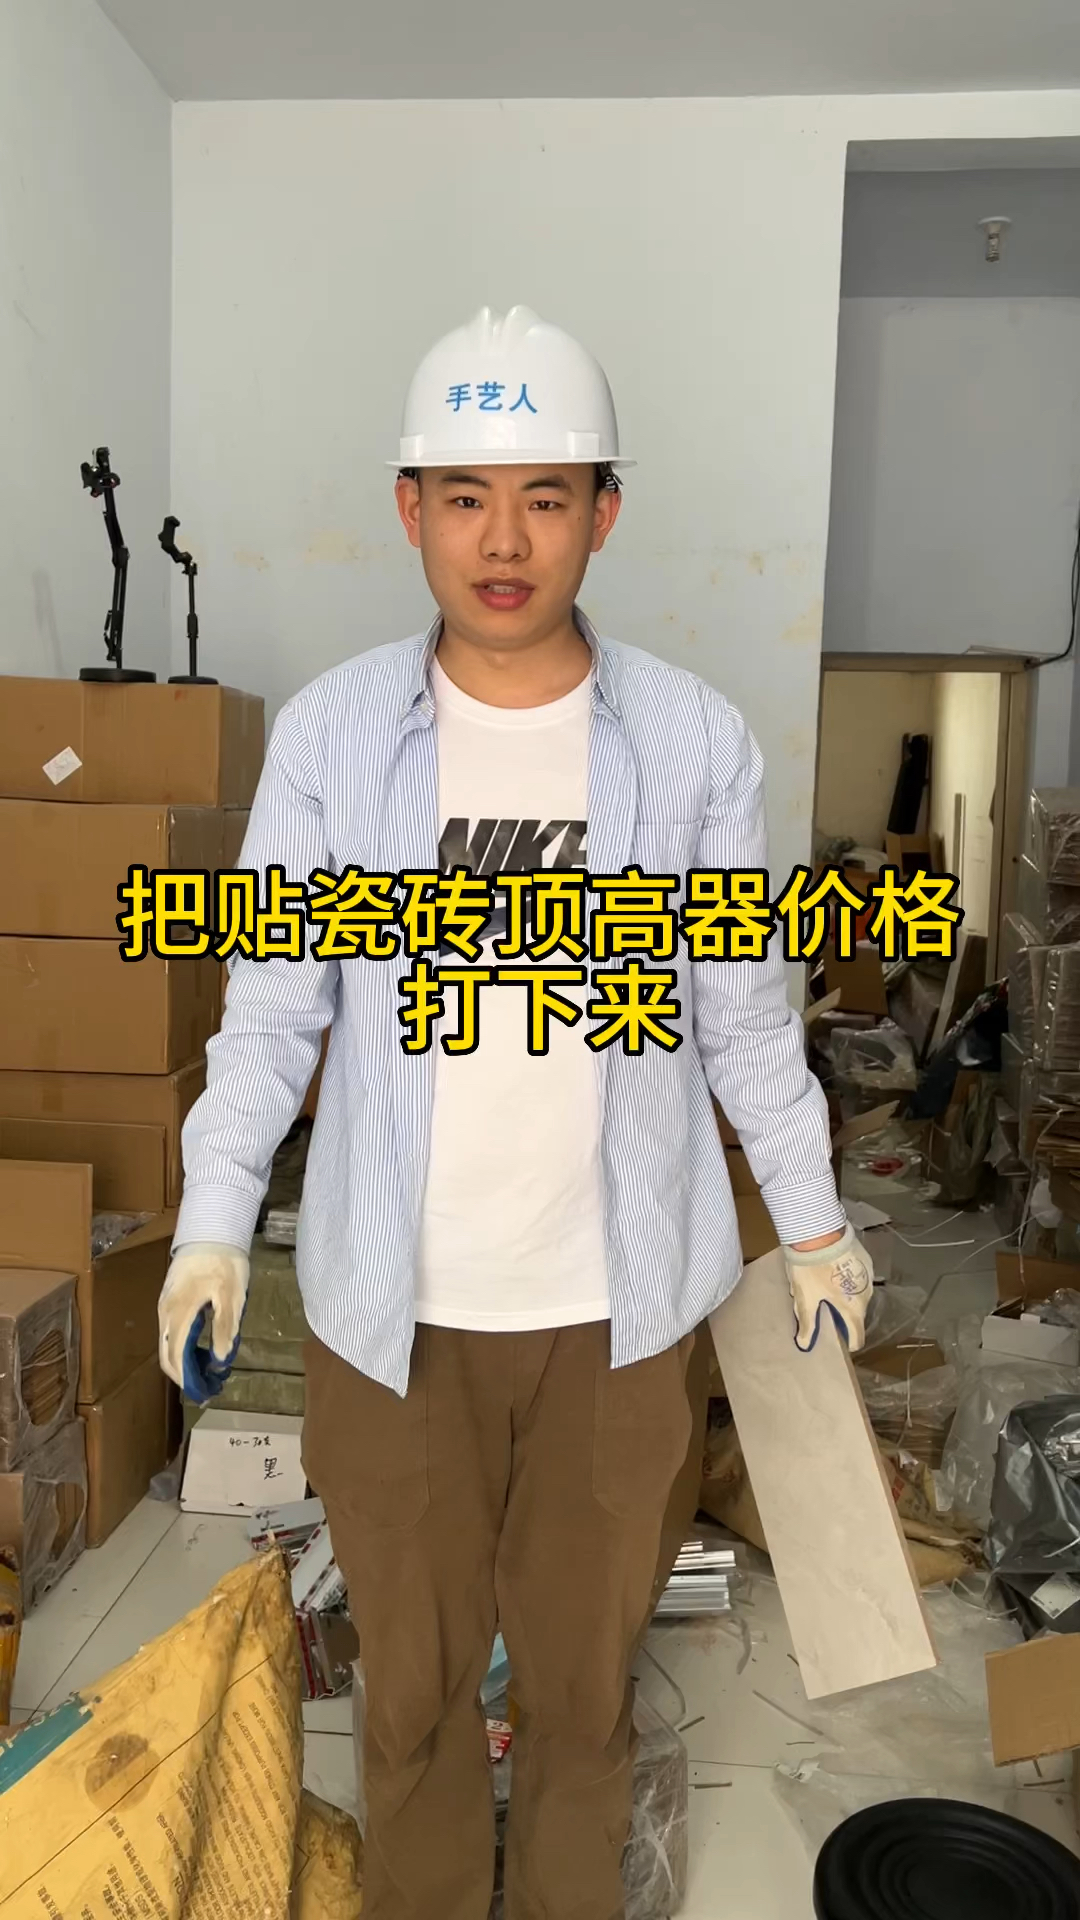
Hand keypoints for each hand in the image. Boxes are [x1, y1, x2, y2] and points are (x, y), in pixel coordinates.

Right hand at [158, 1243, 249, 1402]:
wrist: (211, 1227)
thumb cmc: (224, 1261)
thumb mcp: (231, 1295)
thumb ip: (224, 1328)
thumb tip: (220, 1361)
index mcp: (179, 1313)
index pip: (174, 1357)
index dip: (187, 1379)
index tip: (204, 1392)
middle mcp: (165, 1313)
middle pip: (166, 1354)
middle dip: (184, 1375)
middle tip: (208, 1386)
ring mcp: (165, 1305)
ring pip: (168, 1343)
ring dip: (184, 1361)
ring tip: (208, 1371)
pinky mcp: (170, 1299)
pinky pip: (171, 1331)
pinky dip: (183, 1346)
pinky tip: (201, 1349)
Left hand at [784, 1226, 873, 1352]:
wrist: (818, 1231)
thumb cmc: (811, 1269)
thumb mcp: (804, 1297)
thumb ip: (807, 1323)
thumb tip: (804, 1344)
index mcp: (854, 1309)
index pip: (857, 1338)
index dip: (846, 1342)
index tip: (833, 1336)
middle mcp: (867, 1295)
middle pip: (856, 1314)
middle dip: (840, 1314)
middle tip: (821, 1306)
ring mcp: (868, 1276)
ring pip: (857, 1294)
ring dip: (844, 1295)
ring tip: (824, 1286)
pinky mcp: (866, 1260)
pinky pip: (857, 1277)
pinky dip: (847, 1278)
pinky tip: (831, 1270)